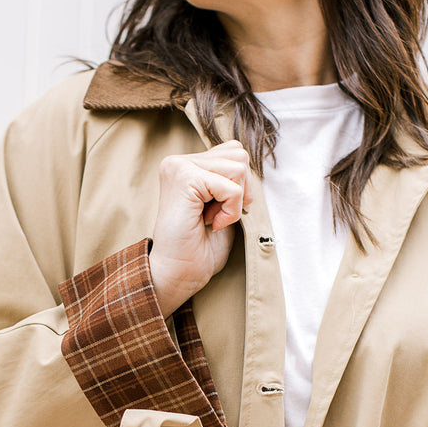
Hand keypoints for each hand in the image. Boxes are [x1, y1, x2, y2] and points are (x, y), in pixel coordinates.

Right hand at [149, 140, 253, 317]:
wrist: (178, 274)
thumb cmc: (199, 249)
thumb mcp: (221, 206)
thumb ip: (231, 181)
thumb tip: (249, 166)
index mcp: (186, 165)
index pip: (234, 153)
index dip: (240, 186)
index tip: (219, 211)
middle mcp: (178, 161)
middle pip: (239, 154)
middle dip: (241, 189)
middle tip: (218, 215)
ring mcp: (179, 167)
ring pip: (238, 167)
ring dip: (235, 201)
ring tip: (213, 219)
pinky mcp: (184, 179)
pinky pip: (232, 188)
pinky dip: (231, 211)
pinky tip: (212, 224)